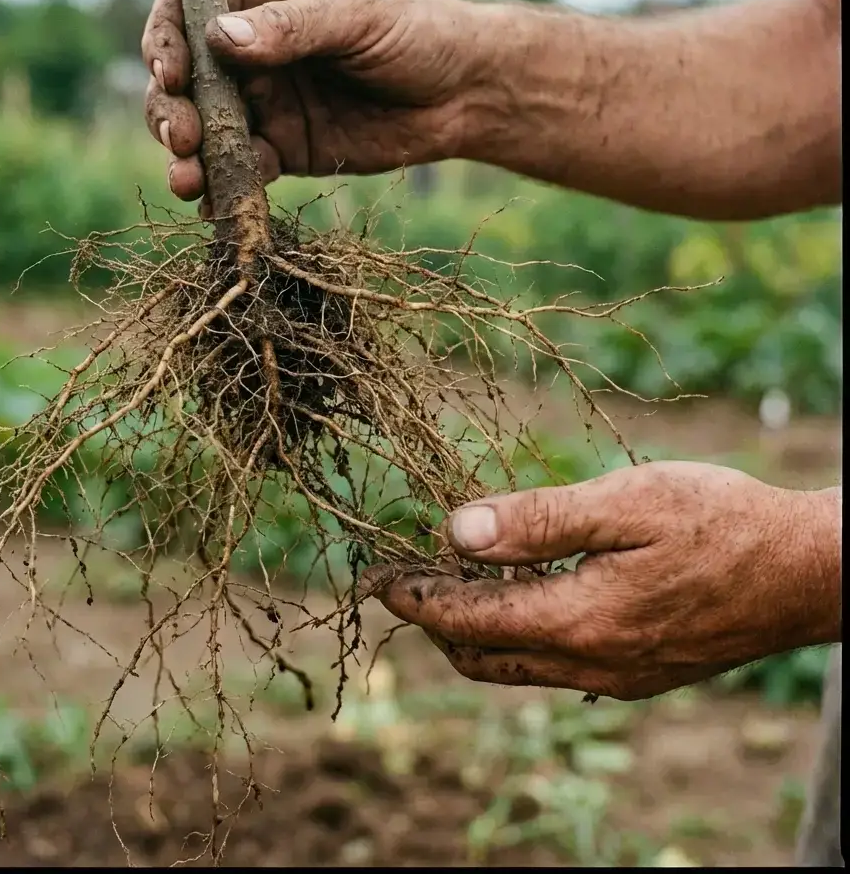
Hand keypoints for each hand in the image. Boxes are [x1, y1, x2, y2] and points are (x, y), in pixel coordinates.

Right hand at [142, 0, 487, 210]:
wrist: (466, 94)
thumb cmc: (419, 31)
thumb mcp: (357, 16)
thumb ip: (292, 28)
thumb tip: (220, 39)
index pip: (189, 10)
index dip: (166, 40)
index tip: (169, 72)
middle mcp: (255, 51)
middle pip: (187, 78)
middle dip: (171, 109)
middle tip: (181, 137)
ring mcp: (268, 103)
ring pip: (207, 129)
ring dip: (188, 156)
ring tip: (187, 180)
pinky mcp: (287, 150)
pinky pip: (244, 170)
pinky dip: (225, 188)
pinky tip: (215, 206)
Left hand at [367, 462, 840, 700]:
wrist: (807, 573)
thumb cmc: (720, 522)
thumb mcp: (626, 503)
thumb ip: (538, 521)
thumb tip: (455, 530)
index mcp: (579, 620)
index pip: (467, 618)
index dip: (414, 596)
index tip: (374, 577)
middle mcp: (591, 664)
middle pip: (482, 654)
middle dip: (433, 619)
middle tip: (403, 579)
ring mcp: (617, 678)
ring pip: (517, 668)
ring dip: (473, 631)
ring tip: (450, 586)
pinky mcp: (640, 675)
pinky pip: (555, 669)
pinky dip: (517, 638)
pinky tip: (520, 597)